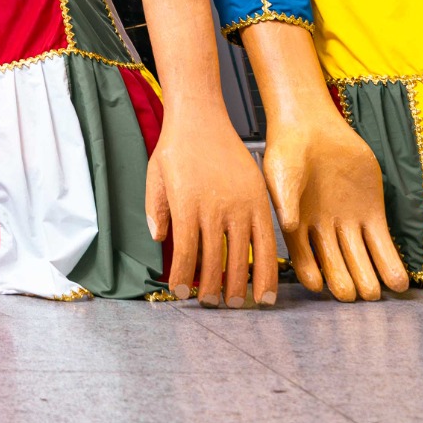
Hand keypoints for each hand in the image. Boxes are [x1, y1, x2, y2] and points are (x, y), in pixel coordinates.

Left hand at [145, 117, 279, 306]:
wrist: (202, 117)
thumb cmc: (175, 148)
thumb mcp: (154, 177)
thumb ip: (156, 209)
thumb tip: (159, 240)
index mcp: (187, 205)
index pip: (186, 253)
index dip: (184, 278)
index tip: (181, 293)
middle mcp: (216, 208)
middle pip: (215, 261)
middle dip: (211, 289)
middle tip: (209, 304)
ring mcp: (241, 205)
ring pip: (243, 256)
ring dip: (239, 286)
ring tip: (236, 305)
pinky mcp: (260, 201)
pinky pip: (266, 242)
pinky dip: (267, 270)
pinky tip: (266, 291)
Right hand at [262, 115, 408, 302]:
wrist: (314, 127)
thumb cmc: (289, 150)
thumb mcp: (281, 174)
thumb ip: (285, 200)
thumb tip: (288, 224)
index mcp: (297, 227)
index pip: (305, 260)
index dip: (312, 274)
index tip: (320, 286)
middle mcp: (323, 231)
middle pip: (336, 265)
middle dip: (345, 281)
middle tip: (353, 295)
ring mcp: (348, 223)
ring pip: (360, 258)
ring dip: (369, 277)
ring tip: (376, 294)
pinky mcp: (371, 213)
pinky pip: (382, 243)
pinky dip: (389, 262)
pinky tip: (398, 281)